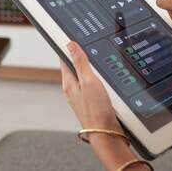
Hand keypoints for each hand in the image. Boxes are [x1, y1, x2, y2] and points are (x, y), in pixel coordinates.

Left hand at [61, 42, 139, 169]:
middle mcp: (73, 89)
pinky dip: (96, 78)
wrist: (107, 134)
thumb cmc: (97, 111)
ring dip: (88, 66)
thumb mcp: (89, 81)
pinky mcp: (91, 102)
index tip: (69, 36)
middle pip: (74, 66)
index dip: (67, 46)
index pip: (64, 58)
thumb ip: (80, 62)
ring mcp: (82, 96)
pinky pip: (91, 84)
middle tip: (83, 43)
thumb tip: (70, 45)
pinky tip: (103, 77)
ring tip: (92, 56)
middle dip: (78, 55)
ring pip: (83, 75)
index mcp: (69, 82)